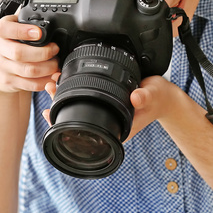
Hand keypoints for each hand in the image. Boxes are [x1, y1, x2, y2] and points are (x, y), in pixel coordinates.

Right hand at [0, 12, 59, 94]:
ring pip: (28, 70)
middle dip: (43, 53)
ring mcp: (2, 67)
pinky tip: (50, 76)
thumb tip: (44, 12)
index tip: (39, 33)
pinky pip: (29, 83)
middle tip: (55, 50)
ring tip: (55, 64)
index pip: (9, 30)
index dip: (25, 31)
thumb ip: (24, 21)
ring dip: (47, 68)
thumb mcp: (12, 30)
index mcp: (1, 32)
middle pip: (20, 53)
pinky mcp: (8, 82)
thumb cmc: (8, 46)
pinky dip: (44, 81)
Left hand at [42, 72, 176, 143]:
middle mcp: (106, 122)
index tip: (49, 113)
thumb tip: (135, 98)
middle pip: (75, 118)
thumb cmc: (157, 99)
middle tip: (49, 88)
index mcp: (114, 127)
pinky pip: (84, 99)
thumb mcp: (152, 95)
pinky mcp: (104, 101)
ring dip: (63, 95)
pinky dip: (72, 90)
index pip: (84, 131)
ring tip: (52, 82)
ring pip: (77, 107)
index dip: (64, 124)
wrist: (163, 97)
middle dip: (59, 105)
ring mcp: (104, 112)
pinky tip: (63, 81)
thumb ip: (144, 97)